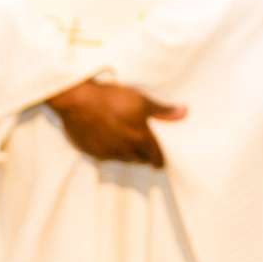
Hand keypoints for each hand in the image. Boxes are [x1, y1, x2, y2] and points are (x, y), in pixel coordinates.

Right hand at [46, 79, 184, 166]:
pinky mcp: (92, 152)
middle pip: (141, 160)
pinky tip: (111, 143)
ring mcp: (108, 152)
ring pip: (124, 160)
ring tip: (130, 148)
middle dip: (146, 158)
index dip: (160, 160)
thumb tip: (184, 112)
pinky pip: (108, 157)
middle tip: (147, 153)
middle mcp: (126, 149)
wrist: (78, 101)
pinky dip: (113, 153)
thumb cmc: (112, 98)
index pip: (156, 156)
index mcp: (140, 138)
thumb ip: (163, 110)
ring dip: (130, 156)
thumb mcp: (141, 100)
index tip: (161, 163)